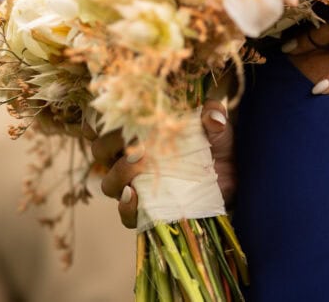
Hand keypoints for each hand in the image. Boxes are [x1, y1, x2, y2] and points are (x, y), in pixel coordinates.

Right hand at [91, 100, 235, 228]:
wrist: (233, 174)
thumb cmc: (217, 142)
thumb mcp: (216, 124)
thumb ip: (213, 114)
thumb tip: (214, 117)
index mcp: (139, 131)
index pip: (103, 125)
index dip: (95, 122)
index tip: (103, 119)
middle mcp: (129, 158)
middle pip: (100, 152)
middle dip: (108, 146)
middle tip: (131, 142)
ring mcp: (136, 185)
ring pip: (109, 182)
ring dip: (118, 175)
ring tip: (136, 169)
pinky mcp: (147, 210)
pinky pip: (126, 214)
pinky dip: (126, 207)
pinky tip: (134, 196)